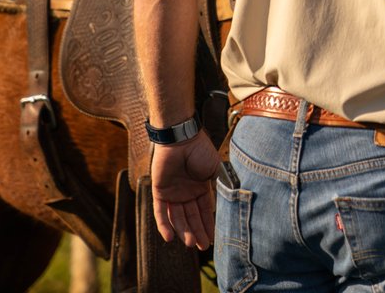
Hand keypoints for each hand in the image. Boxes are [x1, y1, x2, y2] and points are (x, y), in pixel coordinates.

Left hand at [150, 133, 220, 249]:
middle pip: (191, 217)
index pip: (204, 211)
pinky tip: (170, 237)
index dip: (208, 225)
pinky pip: (161, 211)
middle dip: (197, 232)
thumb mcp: (215, 170)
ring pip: (178, 217)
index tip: (213, 239)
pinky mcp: (159, 191)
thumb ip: (218, 186)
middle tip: (203, 247)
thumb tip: (225, 203)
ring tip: (191, 244)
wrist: (182, 138)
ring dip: (184, 231)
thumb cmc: (200, 151)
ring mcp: (173, 192)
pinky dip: (164, 224)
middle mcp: (186, 192)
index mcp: (200, 187)